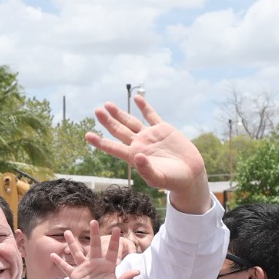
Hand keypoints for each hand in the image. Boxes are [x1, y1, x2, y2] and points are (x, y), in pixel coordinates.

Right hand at [53, 219, 138, 278]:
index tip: (117, 229)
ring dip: (72, 243)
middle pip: (94, 246)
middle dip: (94, 234)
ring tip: (67, 232)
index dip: (114, 240)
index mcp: (107, 266)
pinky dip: (59, 262)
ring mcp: (84, 269)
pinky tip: (52, 255)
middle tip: (93, 221)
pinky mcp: (75, 276)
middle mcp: (95, 264)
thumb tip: (137, 271)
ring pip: (77, 253)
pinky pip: (66, 267)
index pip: (112, 250)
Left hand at [88, 96, 205, 195]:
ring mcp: (150, 136)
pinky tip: (136, 98)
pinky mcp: (163, 129)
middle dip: (108, 121)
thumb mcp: (158, 178)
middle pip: (119, 131)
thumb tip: (138, 156)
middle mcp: (139, 144)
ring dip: (119, 113)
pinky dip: (144, 106)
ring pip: (131, 121)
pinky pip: (151, 115)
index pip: (113, 147)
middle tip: (97, 111)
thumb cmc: (173, 181)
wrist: (190, 174)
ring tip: (107, 104)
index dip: (100, 142)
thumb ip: (147, 170)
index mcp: (134, 156)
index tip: (88, 135)